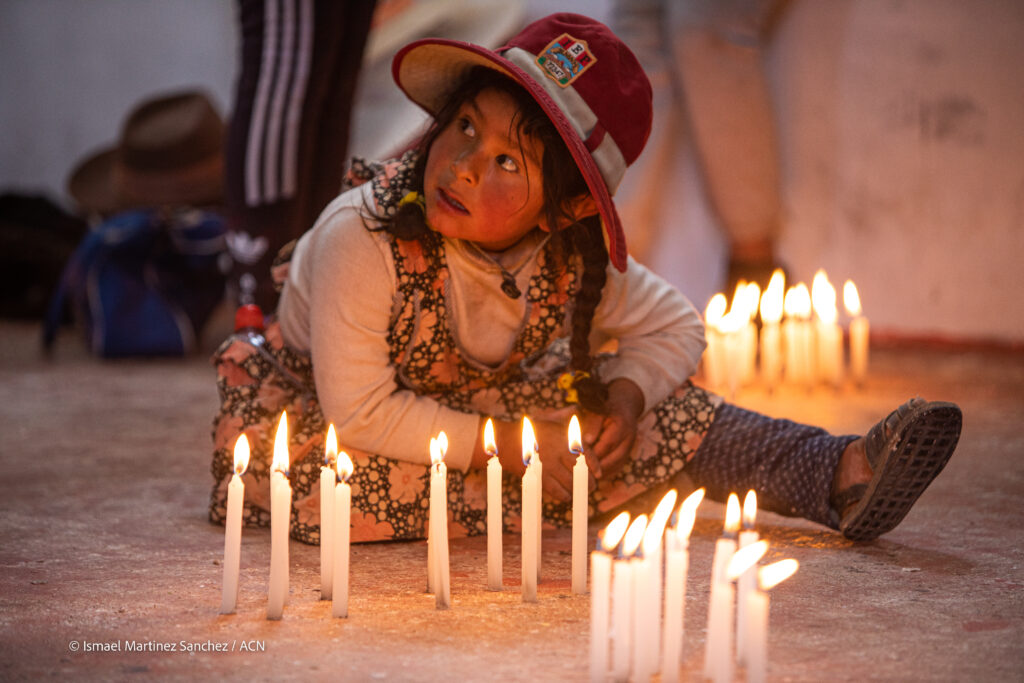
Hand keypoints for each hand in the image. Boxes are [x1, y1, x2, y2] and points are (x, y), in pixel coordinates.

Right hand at [470, 415, 596, 502]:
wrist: (504, 441)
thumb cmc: (529, 431)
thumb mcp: (549, 420)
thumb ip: (566, 419)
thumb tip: (581, 417)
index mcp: (562, 436)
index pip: (586, 452)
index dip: (595, 465)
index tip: (599, 473)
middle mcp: (557, 449)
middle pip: (580, 470)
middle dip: (588, 482)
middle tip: (591, 487)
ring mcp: (547, 463)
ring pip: (570, 482)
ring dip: (577, 491)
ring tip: (580, 494)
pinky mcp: (537, 475)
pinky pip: (556, 490)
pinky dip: (563, 496)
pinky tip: (566, 497)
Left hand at [580, 378, 643, 480]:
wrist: (625, 403)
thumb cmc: (606, 405)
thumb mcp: (597, 410)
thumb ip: (592, 426)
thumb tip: (585, 443)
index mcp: (622, 425)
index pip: (607, 445)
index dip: (593, 454)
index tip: (579, 460)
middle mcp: (629, 438)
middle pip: (613, 459)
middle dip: (596, 467)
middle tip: (580, 473)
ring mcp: (630, 447)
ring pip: (616, 465)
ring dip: (601, 471)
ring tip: (585, 476)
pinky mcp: (628, 453)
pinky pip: (617, 467)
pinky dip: (606, 471)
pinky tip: (593, 473)